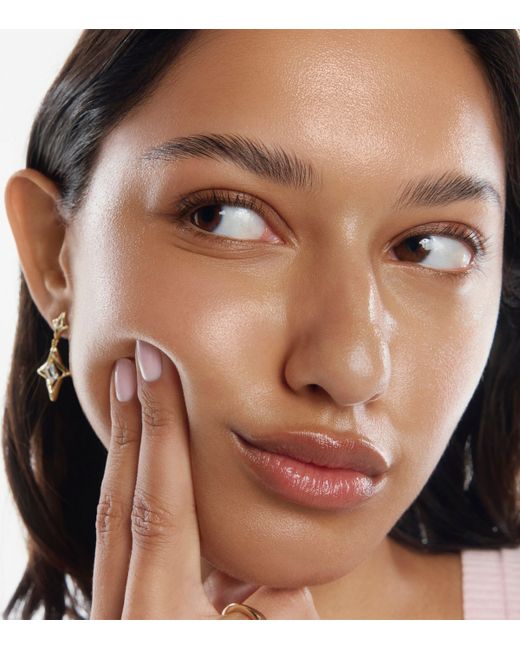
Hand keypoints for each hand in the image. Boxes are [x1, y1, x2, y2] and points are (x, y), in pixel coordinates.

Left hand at [90, 340, 319, 618]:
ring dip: (127, 459)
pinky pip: (122, 553)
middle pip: (120, 506)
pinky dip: (135, 505)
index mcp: (161, 619)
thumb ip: (278, 594)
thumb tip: (272, 558)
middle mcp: (123, 615)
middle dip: (129, 428)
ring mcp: (115, 619)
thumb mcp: (279, 638)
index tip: (149, 366)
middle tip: (126, 364)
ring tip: (131, 402)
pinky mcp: (124, 622)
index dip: (160, 430)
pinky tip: (150, 473)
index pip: (161, 507)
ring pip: (114, 527)